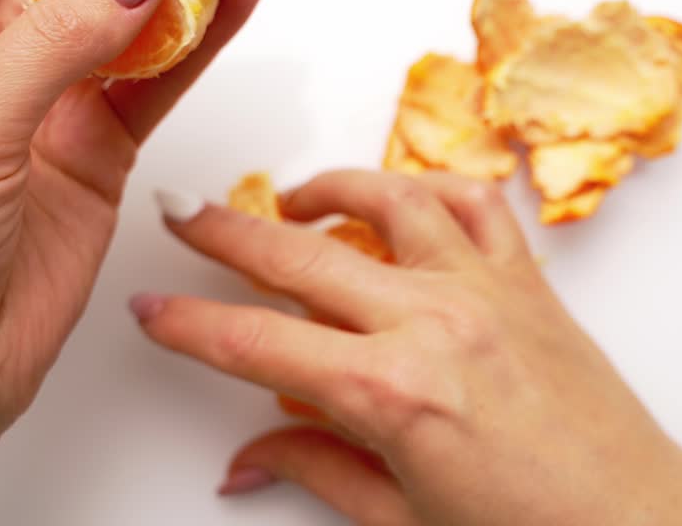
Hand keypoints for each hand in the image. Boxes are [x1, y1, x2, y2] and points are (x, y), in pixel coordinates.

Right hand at [136, 170, 681, 524]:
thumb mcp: (402, 520)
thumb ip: (317, 469)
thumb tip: (248, 457)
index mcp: (391, 393)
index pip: (257, 343)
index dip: (191, 323)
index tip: (154, 306)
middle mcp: (434, 323)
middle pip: (301, 255)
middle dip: (225, 231)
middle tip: (183, 214)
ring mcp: (485, 290)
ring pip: (389, 201)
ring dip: (327, 188)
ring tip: (289, 198)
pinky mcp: (528, 281)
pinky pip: (476, 205)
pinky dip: (431, 188)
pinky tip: (402, 199)